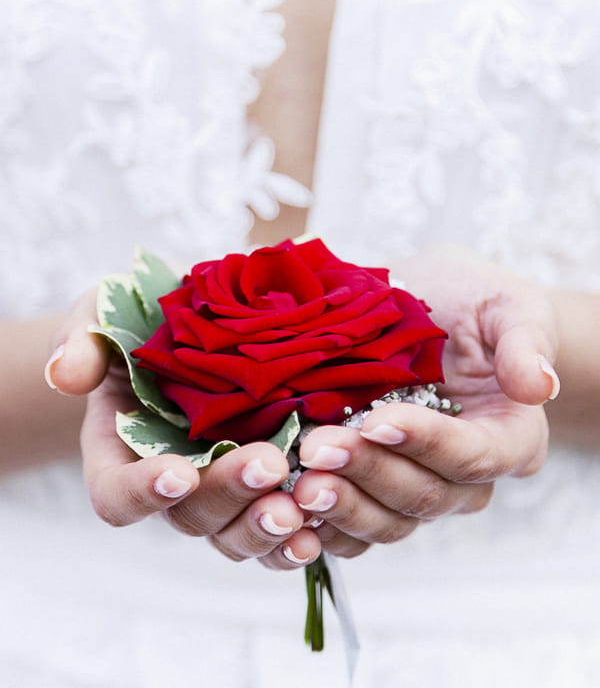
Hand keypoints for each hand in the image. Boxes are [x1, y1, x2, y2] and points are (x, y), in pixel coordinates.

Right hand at [46, 290, 322, 569]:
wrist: (196, 319)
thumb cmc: (140, 313)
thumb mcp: (103, 310)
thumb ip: (83, 339)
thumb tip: (65, 374)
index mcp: (119, 447)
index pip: (116, 492)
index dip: (142, 492)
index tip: (178, 471)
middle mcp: (168, 478)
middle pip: (188, 514)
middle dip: (228, 494)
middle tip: (269, 466)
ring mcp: (219, 486)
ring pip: (233, 532)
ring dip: (265, 527)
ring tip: (300, 508)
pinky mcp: (262, 484)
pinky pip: (274, 528)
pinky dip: (296, 536)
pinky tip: (323, 526)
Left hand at [286, 244, 556, 558]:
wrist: (418, 305)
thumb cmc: (469, 299)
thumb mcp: (505, 303)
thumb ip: (524, 340)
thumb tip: (540, 386)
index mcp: (508, 436)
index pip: (471, 457)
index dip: (425, 444)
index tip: (377, 420)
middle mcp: (464, 474)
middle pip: (423, 495)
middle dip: (369, 472)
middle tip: (318, 448)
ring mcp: (416, 485)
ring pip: (385, 520)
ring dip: (340, 504)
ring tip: (297, 482)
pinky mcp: (373, 490)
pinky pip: (352, 529)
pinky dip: (321, 526)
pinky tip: (286, 507)